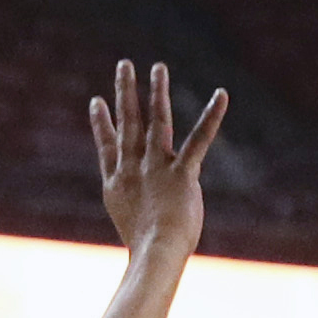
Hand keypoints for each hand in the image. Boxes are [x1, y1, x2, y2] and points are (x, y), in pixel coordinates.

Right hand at [91, 60, 228, 255]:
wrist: (154, 253)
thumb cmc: (145, 248)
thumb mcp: (130, 228)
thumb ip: (131, 211)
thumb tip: (134, 218)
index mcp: (118, 181)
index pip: (107, 146)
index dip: (101, 123)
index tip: (96, 102)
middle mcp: (134, 167)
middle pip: (128, 122)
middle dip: (125, 92)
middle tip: (124, 65)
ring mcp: (157, 167)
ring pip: (157, 121)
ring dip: (157, 91)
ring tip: (158, 67)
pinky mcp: (182, 172)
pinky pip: (199, 139)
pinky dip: (212, 116)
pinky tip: (221, 95)